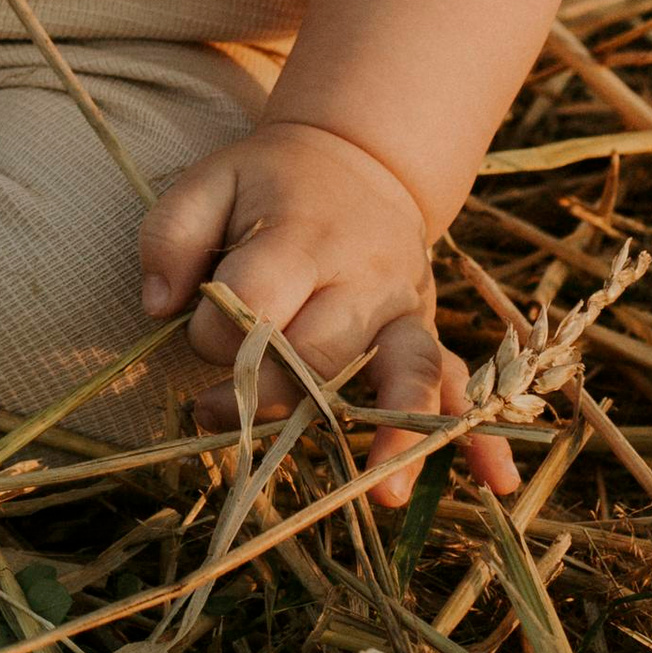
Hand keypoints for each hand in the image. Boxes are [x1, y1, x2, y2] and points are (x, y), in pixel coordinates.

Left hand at [137, 119, 518, 507]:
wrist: (357, 157)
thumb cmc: (270, 183)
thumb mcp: (210, 182)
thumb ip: (171, 235)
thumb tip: (159, 305)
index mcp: (302, 234)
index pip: (256, 305)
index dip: (214, 334)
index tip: (192, 333)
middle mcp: (363, 274)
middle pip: (323, 355)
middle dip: (269, 394)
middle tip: (211, 409)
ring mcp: (403, 305)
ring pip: (406, 373)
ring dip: (397, 435)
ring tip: (387, 495)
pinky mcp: (425, 330)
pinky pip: (461, 382)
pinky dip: (479, 432)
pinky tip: (493, 477)